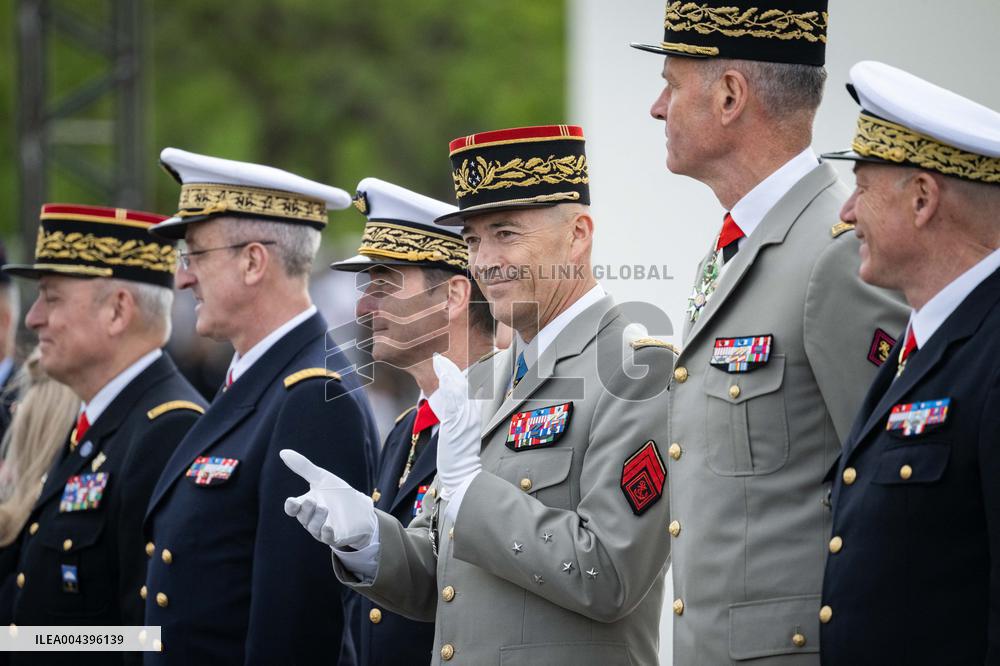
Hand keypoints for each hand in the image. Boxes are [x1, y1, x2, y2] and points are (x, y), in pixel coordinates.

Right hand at [281, 449, 375, 548]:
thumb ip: (303, 467)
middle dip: (306, 509)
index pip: (293, 508)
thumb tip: (283, 452)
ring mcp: (322, 529)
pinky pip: (328, 538)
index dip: (291, 506)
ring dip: (317, 519)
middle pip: (303, 517)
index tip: (292, 501)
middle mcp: (311, 519)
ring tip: (324, 508)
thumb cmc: (338, 493)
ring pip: (314, 527)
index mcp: (306, 505)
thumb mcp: (322, 478)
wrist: (361, 509)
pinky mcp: (336, 536)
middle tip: (311, 500)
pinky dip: (327, 533)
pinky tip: (329, 527)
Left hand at [428, 354, 482, 499]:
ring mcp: (465, 418)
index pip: (467, 388)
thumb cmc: (460, 455)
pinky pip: (454, 402)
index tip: (446, 362)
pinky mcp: (457, 424)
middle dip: (451, 369)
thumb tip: (460, 403)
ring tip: (438, 360)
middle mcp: (471, 413)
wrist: (463, 473)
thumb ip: (462, 415)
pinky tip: (443, 377)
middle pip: (463, 384)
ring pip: (459, 389)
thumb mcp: (462, 432)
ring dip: (448, 373)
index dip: (457, 373)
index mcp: (473, 414)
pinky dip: (449, 387)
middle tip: (439, 357)